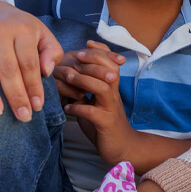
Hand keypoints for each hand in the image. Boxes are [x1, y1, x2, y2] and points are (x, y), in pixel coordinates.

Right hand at [0, 0, 63, 121]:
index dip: (34, 86)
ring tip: (7, 114)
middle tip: (26, 116)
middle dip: (18, 95)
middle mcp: (1, 35)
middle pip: (9, 70)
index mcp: (22, 30)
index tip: (38, 105)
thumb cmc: (21, 26)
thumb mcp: (42, 32)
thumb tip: (47, 73)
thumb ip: (51, 51)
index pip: (29, 63)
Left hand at [57, 41, 131, 165]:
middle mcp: (114, 94)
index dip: (101, 51)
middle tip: (74, 58)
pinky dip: (78, 108)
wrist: (122, 146)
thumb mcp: (95, 102)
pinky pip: (92, 112)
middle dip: (92, 60)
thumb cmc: (105, 123)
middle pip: (110, 70)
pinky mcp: (106, 123)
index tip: (86, 45)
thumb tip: (68, 75)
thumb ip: (85, 89)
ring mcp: (111, 108)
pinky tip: (68, 107)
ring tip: (69, 79)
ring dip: (84, 81)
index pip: (112, 63)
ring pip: (102, 87)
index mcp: (112, 88)